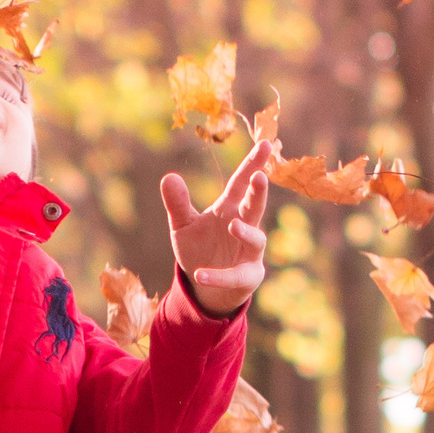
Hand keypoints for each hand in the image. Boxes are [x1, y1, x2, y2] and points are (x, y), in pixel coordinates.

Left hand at [160, 135, 271, 315]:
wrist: (205, 287)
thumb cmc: (199, 250)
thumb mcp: (182, 226)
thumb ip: (177, 204)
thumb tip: (169, 177)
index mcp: (230, 208)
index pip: (242, 183)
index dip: (253, 165)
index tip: (265, 145)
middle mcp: (244, 226)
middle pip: (254, 206)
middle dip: (258, 192)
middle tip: (260, 177)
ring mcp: (249, 252)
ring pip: (255, 239)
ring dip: (246, 232)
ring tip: (233, 226)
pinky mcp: (248, 277)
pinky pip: (236, 276)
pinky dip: (219, 275)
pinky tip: (200, 274)